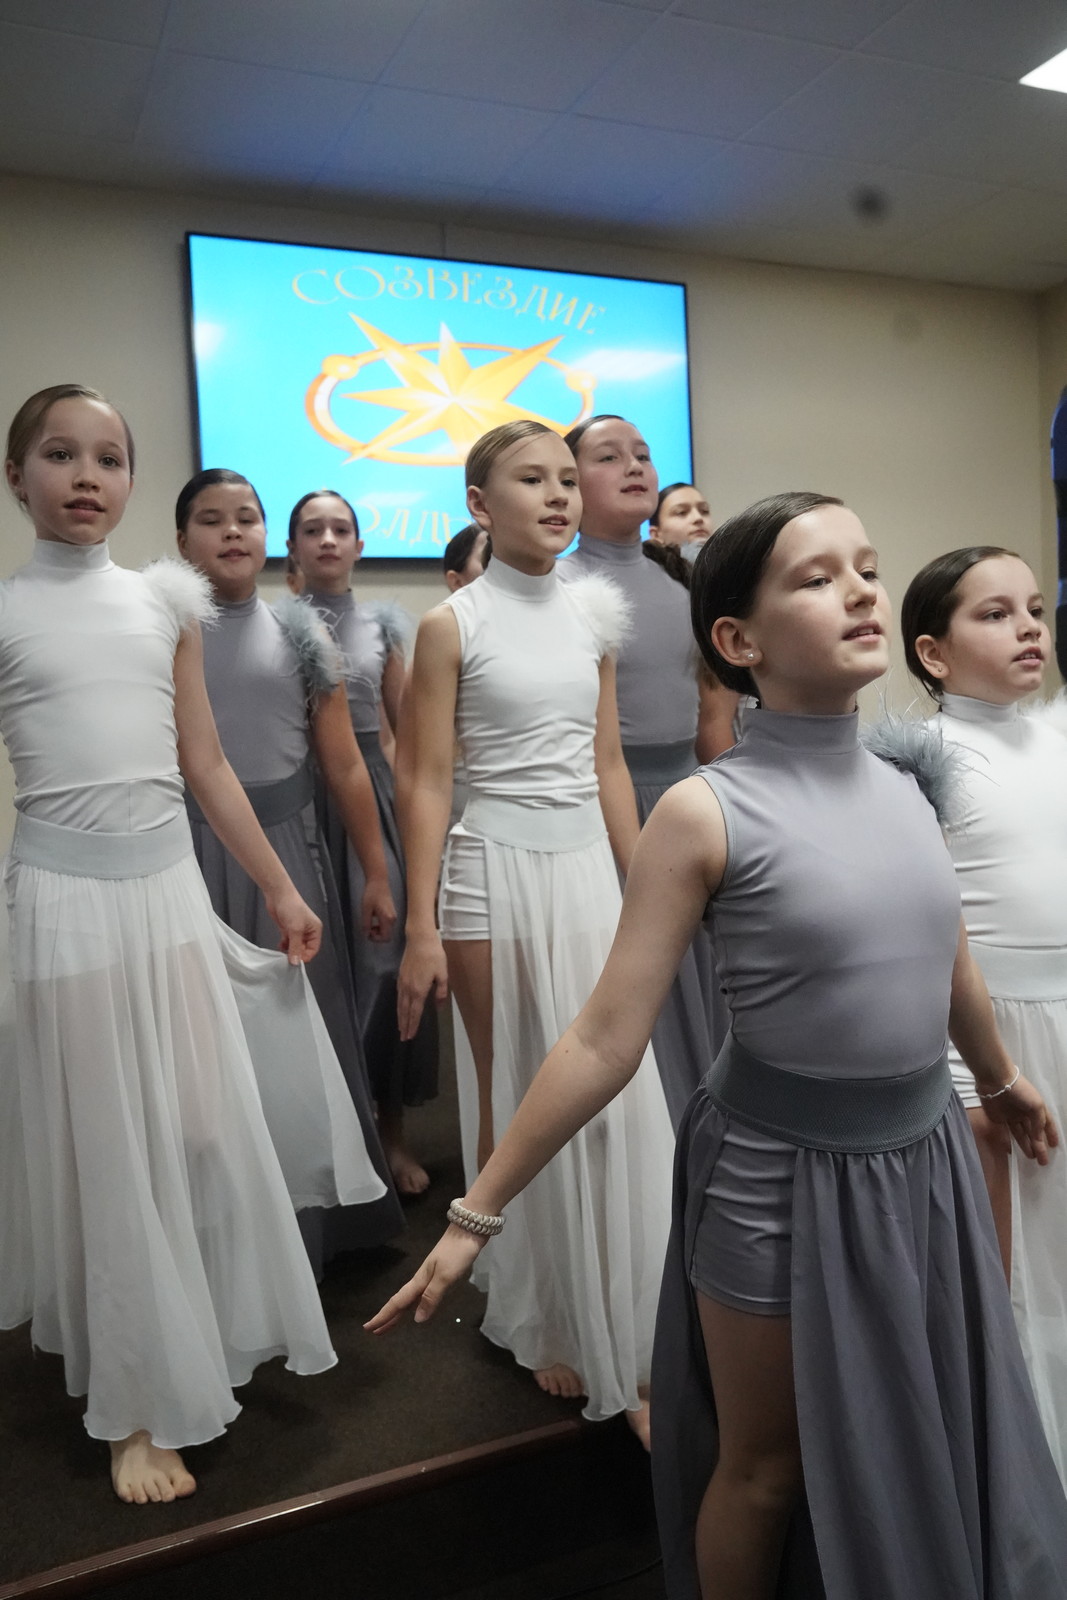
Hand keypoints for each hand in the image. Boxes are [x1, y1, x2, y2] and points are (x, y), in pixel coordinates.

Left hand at [266, 884, 321, 964]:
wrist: (278, 895)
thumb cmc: (291, 907)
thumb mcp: (295, 929)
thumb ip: (295, 947)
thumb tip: (295, 962)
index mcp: (315, 930)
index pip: (313, 949)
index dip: (305, 956)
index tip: (295, 961)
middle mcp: (307, 931)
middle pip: (304, 949)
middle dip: (296, 954)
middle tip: (287, 958)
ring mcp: (297, 931)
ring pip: (295, 946)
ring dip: (289, 950)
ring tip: (283, 952)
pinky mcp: (287, 929)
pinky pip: (288, 942)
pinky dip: (284, 946)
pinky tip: (280, 946)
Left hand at [361, 875, 396, 942]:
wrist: (379, 881)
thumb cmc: (372, 893)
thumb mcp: (365, 909)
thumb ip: (366, 924)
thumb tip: (366, 934)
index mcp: (387, 918)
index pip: (385, 937)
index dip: (376, 939)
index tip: (367, 933)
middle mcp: (393, 919)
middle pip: (387, 936)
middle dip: (377, 936)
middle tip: (367, 929)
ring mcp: (393, 916)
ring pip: (387, 931)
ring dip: (378, 931)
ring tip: (369, 922)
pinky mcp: (392, 913)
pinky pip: (387, 925)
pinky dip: (380, 926)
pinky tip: (373, 918)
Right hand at [364, 1224, 486, 1331]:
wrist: (468, 1230)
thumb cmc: (456, 1253)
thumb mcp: (445, 1276)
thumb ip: (431, 1297)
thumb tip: (416, 1320)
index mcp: (420, 1281)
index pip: (398, 1303)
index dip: (384, 1316)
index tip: (369, 1328)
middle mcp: (421, 1280)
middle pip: (401, 1302)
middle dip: (387, 1316)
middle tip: (374, 1332)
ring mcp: (430, 1276)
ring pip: (410, 1299)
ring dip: (399, 1312)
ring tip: (389, 1324)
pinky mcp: (439, 1274)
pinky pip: (420, 1295)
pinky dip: (413, 1305)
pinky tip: (415, 1308)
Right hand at [398, 930, 448, 1040]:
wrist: (420, 940)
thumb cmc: (434, 956)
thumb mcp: (443, 974)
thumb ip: (441, 992)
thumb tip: (439, 1006)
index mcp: (419, 991)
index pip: (415, 1013)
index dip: (413, 1025)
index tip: (410, 1036)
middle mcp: (408, 989)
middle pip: (405, 1011)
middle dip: (404, 1025)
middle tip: (403, 1038)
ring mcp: (402, 983)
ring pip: (400, 1005)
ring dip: (400, 1017)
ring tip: (400, 1028)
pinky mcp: (400, 977)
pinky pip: (398, 996)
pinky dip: (398, 1006)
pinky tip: (399, 1008)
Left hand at [980, 1071, 1059, 1164]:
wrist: (996, 1081)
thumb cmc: (1021, 1091)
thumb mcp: (1037, 1106)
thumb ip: (1039, 1124)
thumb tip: (1038, 1140)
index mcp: (1036, 1107)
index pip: (1046, 1123)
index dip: (1051, 1134)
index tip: (1054, 1146)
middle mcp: (1025, 1113)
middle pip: (1033, 1132)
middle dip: (1039, 1145)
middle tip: (1043, 1161)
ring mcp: (1011, 1116)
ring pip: (1021, 1134)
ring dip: (1027, 1145)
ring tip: (1032, 1158)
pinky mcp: (998, 1118)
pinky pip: (1005, 1133)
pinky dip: (1009, 1142)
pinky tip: (1014, 1151)